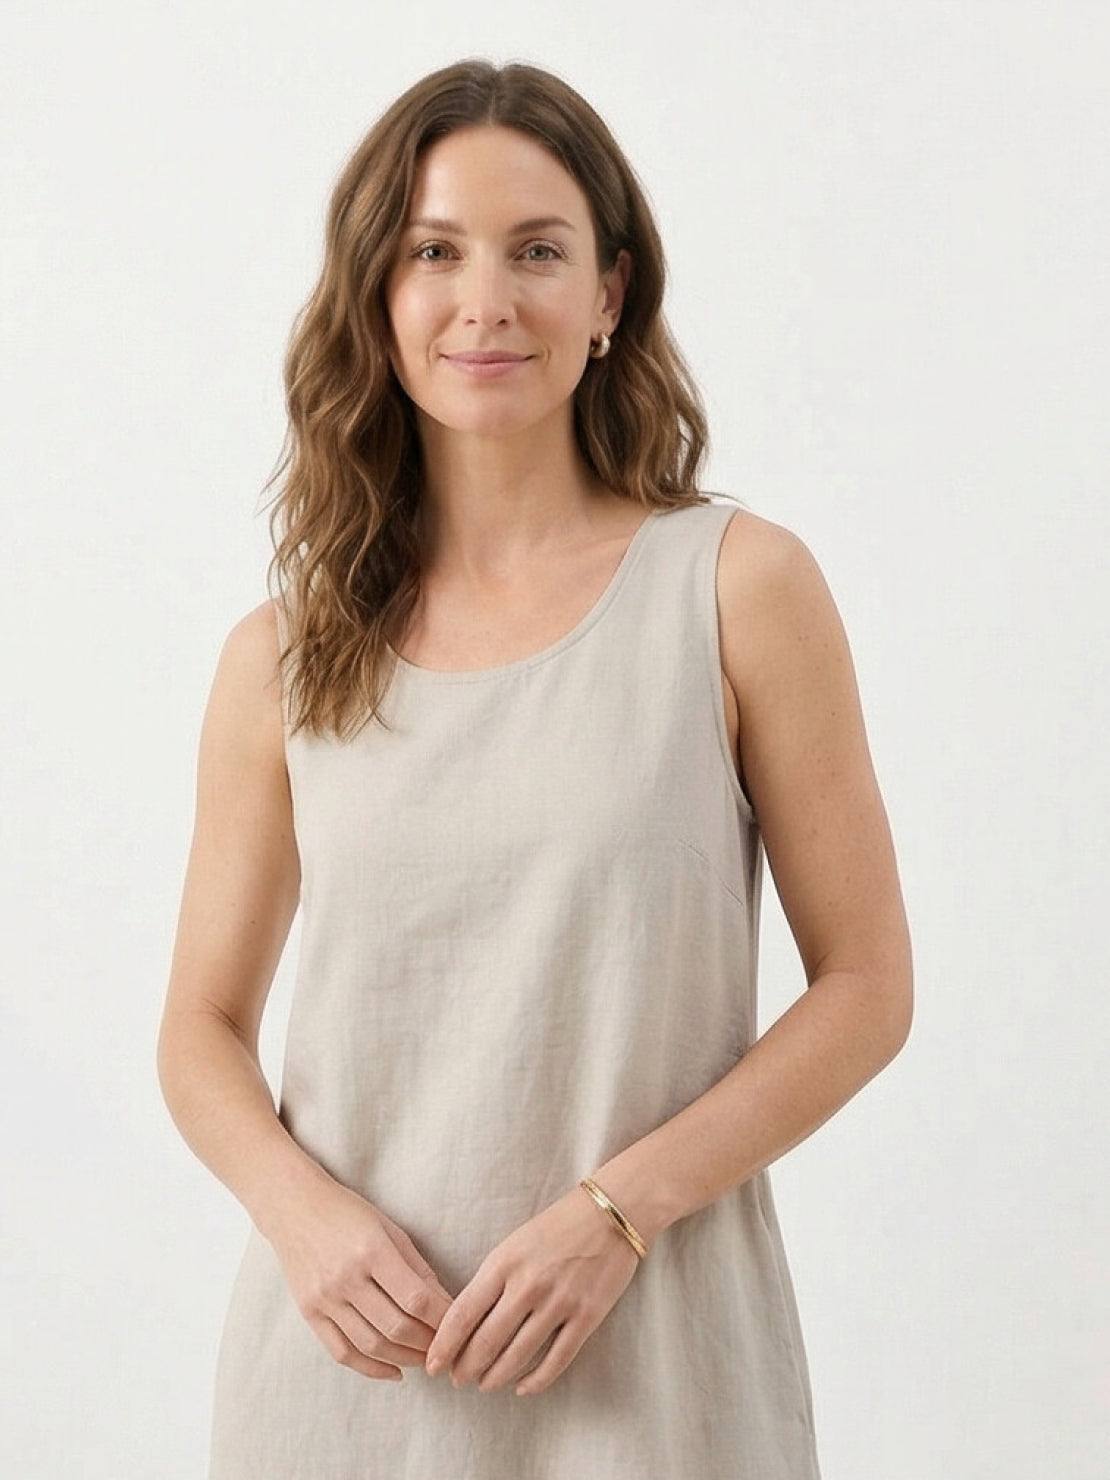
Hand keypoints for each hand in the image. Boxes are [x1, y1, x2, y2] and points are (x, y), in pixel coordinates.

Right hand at [267, 1177, 454, 1381]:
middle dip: (428, 1344)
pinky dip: (370, 1369)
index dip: (442, 1319)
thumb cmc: (348, 1213)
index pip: (416, 1298)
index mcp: (372, 1250)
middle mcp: (346, 1277)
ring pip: (371, 1345)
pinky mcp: (309, 1313)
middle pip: (396, 1327)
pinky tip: (393, 1371)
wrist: (294, 1208)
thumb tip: (445, 1304)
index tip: (459, 1326)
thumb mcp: (389, 1229)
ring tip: (425, 1360)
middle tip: (446, 1348)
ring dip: (404, 1359)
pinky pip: (342, 1352)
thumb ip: (417, 1267)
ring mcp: (325, 1298)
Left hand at [424, 1183, 642, 1395]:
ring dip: (495, 1378)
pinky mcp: (587, 1317)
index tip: (433, 1365)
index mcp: (504, 1263)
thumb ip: (492, 1280)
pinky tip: (522, 1388)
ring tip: (484, 1385)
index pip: (463, 1314)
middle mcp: (528, 1285)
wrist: (610, 1214)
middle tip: (457, 1380)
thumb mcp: (514, 1245)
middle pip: (486, 1342)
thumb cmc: (556, 1227)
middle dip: (466, 1368)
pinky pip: (556, 1361)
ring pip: (517, 1357)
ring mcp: (559, 1303)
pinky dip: (536, 1381)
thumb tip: (467, 1323)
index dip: (444, 1346)